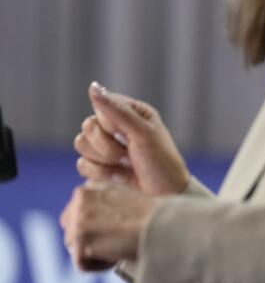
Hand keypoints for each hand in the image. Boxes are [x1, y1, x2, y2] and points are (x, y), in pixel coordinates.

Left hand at [60, 181, 157, 271]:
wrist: (163, 224)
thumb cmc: (154, 216)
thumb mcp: (125, 198)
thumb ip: (103, 204)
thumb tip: (93, 222)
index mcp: (91, 187)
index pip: (76, 216)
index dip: (98, 229)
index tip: (120, 229)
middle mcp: (80, 198)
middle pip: (71, 233)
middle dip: (91, 242)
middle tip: (119, 240)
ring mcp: (78, 217)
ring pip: (76, 249)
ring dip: (97, 254)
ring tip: (121, 245)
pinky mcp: (79, 238)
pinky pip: (82, 264)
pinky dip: (100, 266)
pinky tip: (118, 253)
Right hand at [73, 82, 188, 195]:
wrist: (164, 195)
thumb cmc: (161, 163)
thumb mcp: (143, 133)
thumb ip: (117, 111)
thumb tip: (93, 87)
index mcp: (131, 112)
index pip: (100, 106)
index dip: (109, 125)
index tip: (127, 136)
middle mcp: (118, 126)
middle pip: (87, 127)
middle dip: (107, 146)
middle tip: (129, 155)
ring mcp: (108, 146)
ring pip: (81, 144)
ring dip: (104, 160)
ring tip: (125, 165)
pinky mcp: (100, 165)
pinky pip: (82, 164)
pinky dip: (100, 173)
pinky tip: (119, 176)